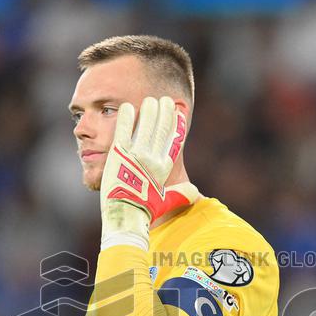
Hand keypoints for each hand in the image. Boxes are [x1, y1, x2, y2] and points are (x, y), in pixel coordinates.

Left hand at [100, 95, 197, 224]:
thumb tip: (196, 193)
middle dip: (165, 112)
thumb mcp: (166, 201)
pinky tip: (129, 107)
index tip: (178, 113)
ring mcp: (136, 155)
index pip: (173, 141)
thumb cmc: (144, 211)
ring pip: (146, 126)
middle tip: (164, 100)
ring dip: (150, 110)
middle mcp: (152, 159)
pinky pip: (124, 130)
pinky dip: (128, 118)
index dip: (177, 125)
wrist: (125, 216)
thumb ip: (182, 194)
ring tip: (150, 100)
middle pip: (161, 129)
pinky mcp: (118, 154)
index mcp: (163, 168)